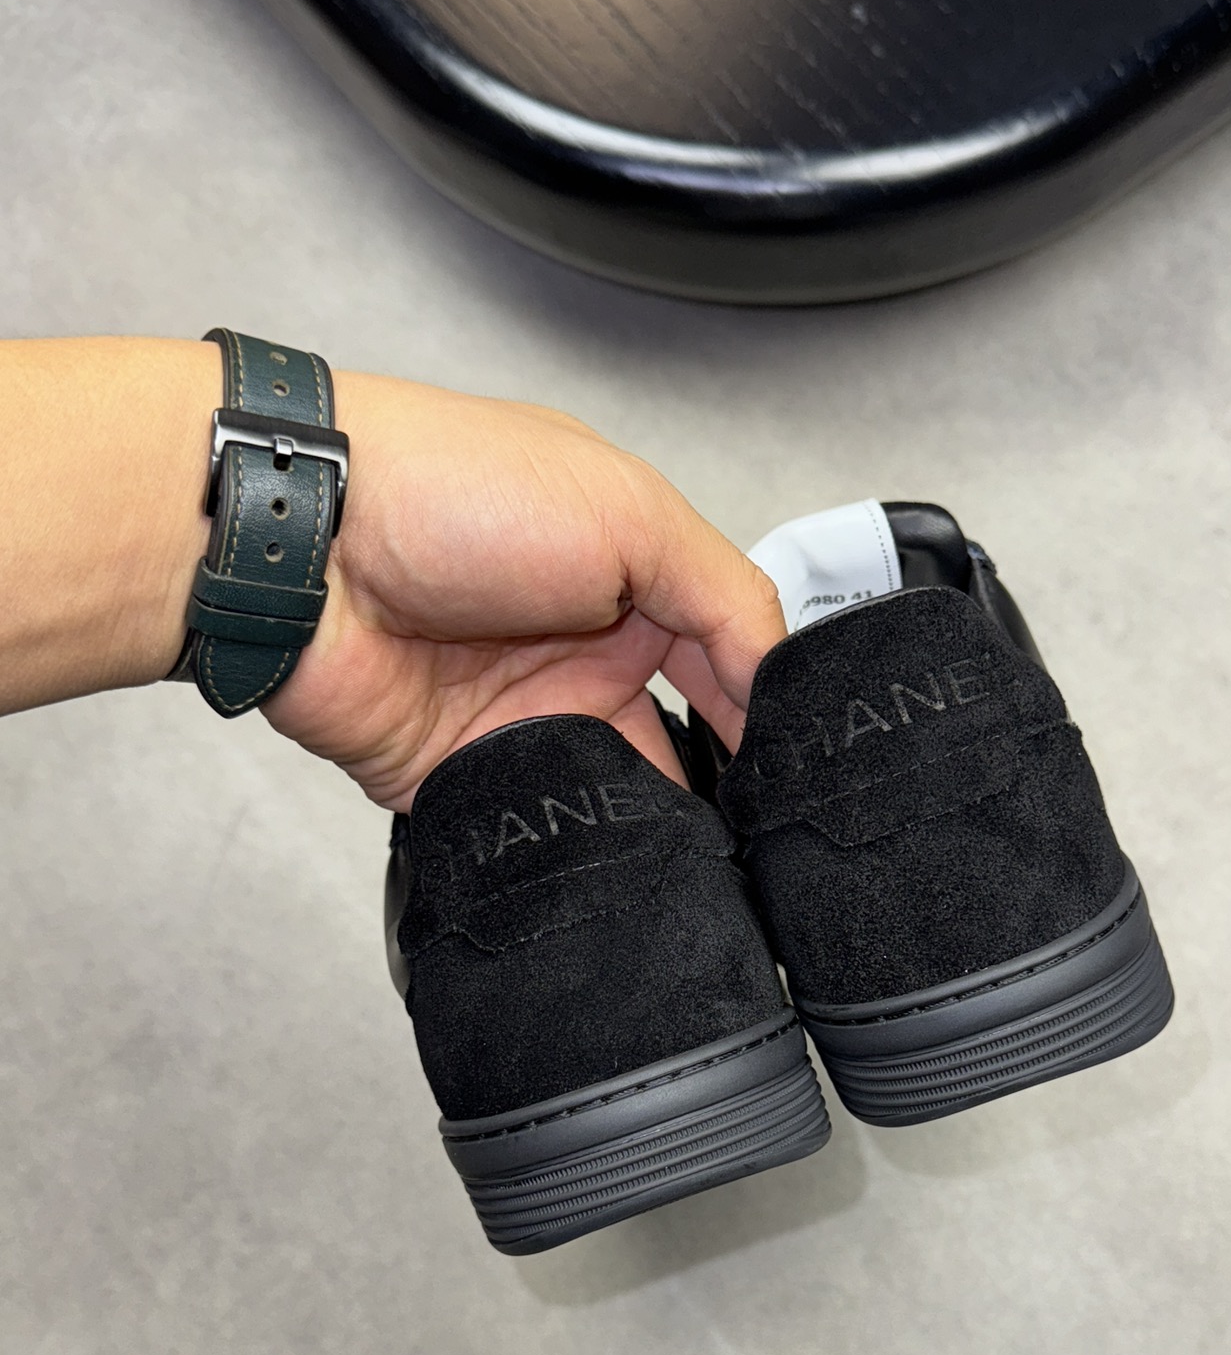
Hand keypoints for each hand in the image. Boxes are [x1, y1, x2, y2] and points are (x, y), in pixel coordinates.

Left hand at [262, 373, 784, 810]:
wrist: (304, 547)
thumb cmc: (447, 490)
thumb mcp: (630, 513)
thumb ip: (724, 598)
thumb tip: (777, 680)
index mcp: (627, 572)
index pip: (724, 653)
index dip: (764, 707)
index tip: (800, 764)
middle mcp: (578, 646)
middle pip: (676, 738)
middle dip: (717, 783)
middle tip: (759, 829)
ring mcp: (519, 715)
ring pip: (612, 797)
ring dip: (649, 824)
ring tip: (696, 855)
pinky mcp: (461, 776)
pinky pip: (533, 829)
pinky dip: (569, 849)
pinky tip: (610, 864)